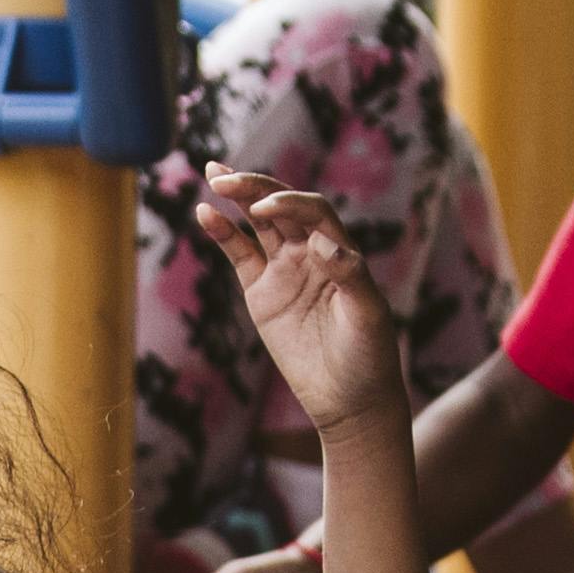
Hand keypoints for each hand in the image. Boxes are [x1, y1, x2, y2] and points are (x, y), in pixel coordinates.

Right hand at [192, 167, 410, 430]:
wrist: (348, 399)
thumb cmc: (368, 357)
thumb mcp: (367, 317)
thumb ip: (350, 276)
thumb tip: (323, 242)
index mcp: (340, 251)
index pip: (313, 211)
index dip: (289, 203)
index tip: (265, 209)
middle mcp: (312, 253)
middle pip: (281, 207)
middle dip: (254, 188)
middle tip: (224, 176)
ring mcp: (285, 270)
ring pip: (257, 223)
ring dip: (237, 197)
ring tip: (213, 174)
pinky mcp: (261, 292)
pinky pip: (240, 254)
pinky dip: (223, 233)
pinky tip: (205, 214)